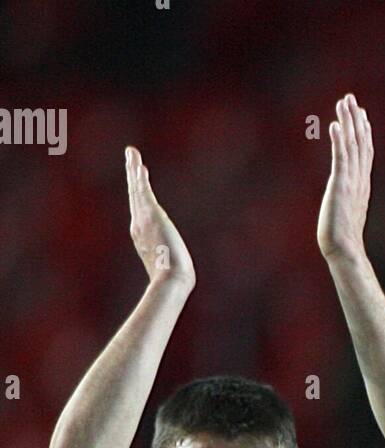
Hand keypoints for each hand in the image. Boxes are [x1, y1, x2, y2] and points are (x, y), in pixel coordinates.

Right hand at [126, 147, 193, 289]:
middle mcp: (138, 226)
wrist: (170, 280)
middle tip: (132, 159)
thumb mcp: (168, 272)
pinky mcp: (151, 214)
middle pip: (135, 196)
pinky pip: (143, 190)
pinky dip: (140, 177)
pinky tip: (139, 164)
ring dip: (134, 170)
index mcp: (142, 238)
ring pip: (137, 189)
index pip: (139, 211)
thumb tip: (178, 282)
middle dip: (133, 177)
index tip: (139, 182)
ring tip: (132, 153)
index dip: (138, 196)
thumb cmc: (172, 282)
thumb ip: (168, 269)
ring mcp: (143, 219)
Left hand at [318, 94, 371, 261]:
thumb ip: (349, 201)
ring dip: (347, 123)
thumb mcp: (348, 213)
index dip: (363, 131)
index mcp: (362, 185)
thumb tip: (347, 199)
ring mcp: (352, 182)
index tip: (360, 114)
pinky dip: (338, 140)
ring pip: (352, 146)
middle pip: (360, 143)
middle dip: (356, 119)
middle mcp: (360, 180)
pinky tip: (334, 125)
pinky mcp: (341, 186)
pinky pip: (340, 159)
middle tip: (351, 98)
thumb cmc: (343, 239)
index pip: (365, 152)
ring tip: (343, 103)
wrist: (345, 251)